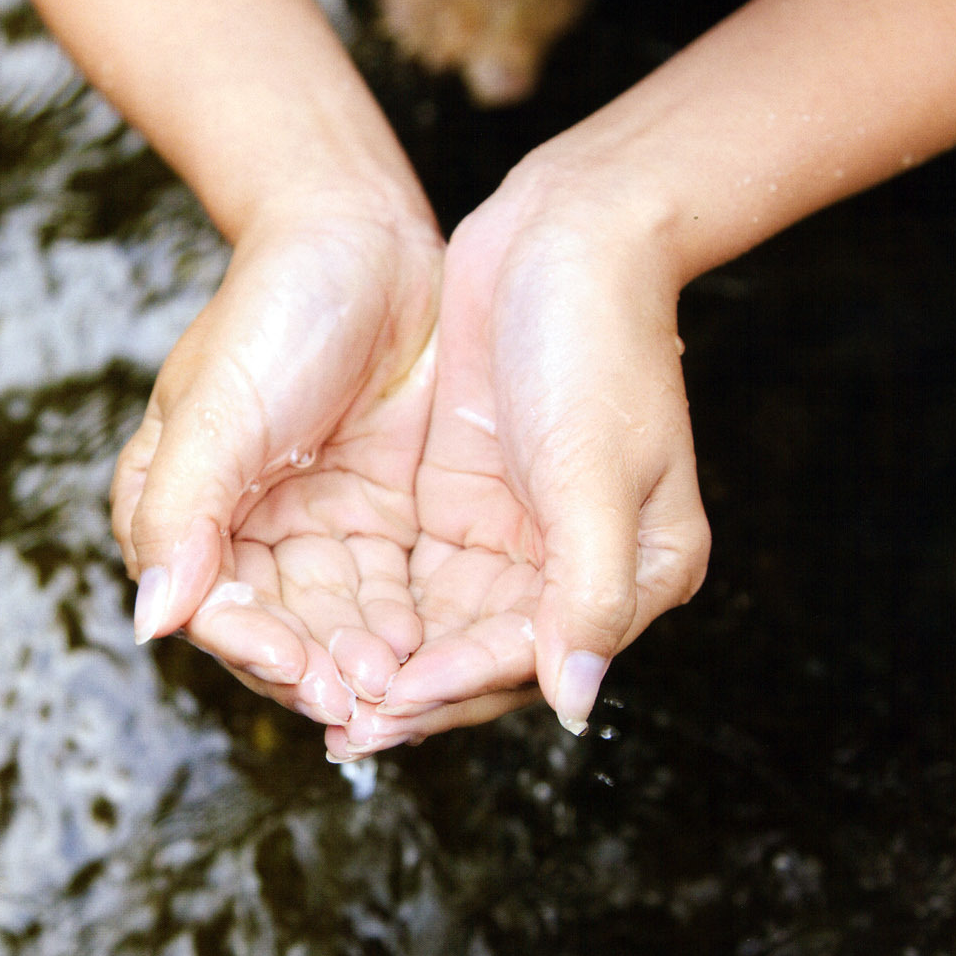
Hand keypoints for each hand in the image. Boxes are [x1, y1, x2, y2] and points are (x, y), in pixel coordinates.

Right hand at [111, 200, 442, 725]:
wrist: (365, 237)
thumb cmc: (275, 306)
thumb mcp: (218, 407)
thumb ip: (179, 514)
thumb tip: (151, 619)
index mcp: (181, 510)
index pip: (213, 606)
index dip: (258, 649)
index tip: (306, 675)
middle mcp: (243, 532)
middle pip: (278, 630)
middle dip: (320, 670)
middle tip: (368, 702)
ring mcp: (316, 527)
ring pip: (337, 623)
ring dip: (365, 661)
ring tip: (404, 686)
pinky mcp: (379, 518)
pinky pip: (390, 592)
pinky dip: (406, 626)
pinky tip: (430, 650)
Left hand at [323, 147, 711, 757]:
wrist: (563, 230)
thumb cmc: (597, 338)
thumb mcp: (596, 467)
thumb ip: (587, 591)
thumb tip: (577, 704)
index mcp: (638, 571)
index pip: (538, 656)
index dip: (461, 685)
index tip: (386, 704)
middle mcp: (579, 568)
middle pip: (488, 658)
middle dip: (416, 694)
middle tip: (336, 725)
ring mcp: (520, 537)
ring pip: (446, 631)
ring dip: (389, 663)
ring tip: (317, 693)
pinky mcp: (469, 502)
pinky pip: (420, 581)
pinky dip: (380, 612)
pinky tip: (324, 631)